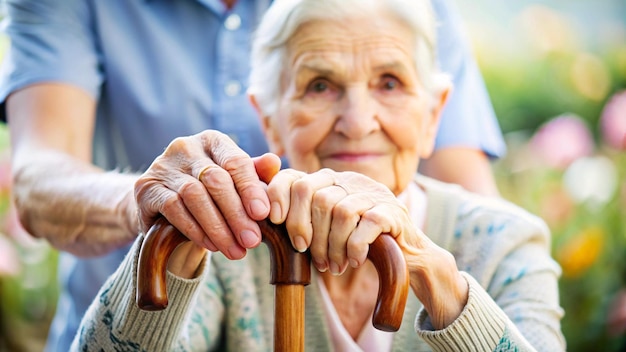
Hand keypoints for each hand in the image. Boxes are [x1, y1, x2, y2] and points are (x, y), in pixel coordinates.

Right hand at [134, 130, 280, 261]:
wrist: (162, 207)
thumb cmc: (209, 192)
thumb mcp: (234, 182)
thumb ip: (254, 174)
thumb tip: (275, 162)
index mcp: (212, 141)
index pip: (235, 161)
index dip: (251, 189)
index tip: (264, 215)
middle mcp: (186, 147)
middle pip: (216, 180)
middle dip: (237, 214)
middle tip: (252, 241)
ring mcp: (163, 165)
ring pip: (195, 196)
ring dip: (218, 227)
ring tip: (235, 250)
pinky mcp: (146, 187)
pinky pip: (174, 208)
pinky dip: (195, 229)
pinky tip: (210, 245)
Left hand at [267, 168, 466, 328]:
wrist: (406, 257)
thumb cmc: (356, 245)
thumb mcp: (323, 231)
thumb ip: (298, 221)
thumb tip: (262, 220)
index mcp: (329, 182)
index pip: (294, 176)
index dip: (278, 195)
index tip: (273, 220)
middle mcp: (349, 181)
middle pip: (313, 192)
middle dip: (304, 228)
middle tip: (308, 254)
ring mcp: (372, 193)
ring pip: (338, 210)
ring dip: (330, 245)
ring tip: (333, 265)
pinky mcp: (392, 211)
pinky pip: (365, 224)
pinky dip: (354, 248)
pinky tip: (355, 261)